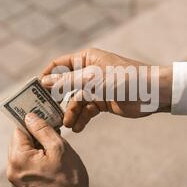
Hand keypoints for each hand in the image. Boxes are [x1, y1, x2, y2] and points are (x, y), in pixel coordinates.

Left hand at [7, 113, 92, 186]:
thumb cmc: (68, 178)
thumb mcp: (58, 148)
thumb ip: (42, 130)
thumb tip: (30, 116)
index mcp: (18, 158)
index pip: (19, 129)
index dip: (32, 120)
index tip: (43, 115)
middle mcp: (12, 168)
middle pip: (20, 140)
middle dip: (35, 134)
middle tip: (53, 130)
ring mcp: (16, 178)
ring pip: (23, 152)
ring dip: (37, 145)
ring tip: (54, 146)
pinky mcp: (22, 183)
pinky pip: (26, 163)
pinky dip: (36, 157)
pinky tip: (51, 158)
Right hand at [40, 48, 172, 131]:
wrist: (152, 94)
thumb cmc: (124, 79)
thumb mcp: (93, 79)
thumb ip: (67, 81)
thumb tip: (44, 81)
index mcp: (86, 59)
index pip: (59, 65)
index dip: (46, 76)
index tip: (35, 91)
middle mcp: (88, 72)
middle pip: (65, 85)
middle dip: (56, 100)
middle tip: (47, 114)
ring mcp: (95, 88)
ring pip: (75, 101)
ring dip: (70, 113)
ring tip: (66, 125)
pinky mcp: (102, 102)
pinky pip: (86, 111)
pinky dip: (81, 119)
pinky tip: (77, 128)